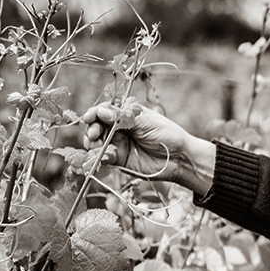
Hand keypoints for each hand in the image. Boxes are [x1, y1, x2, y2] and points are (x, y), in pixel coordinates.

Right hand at [81, 102, 215, 194]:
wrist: (178, 157)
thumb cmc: (165, 134)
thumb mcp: (144, 121)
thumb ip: (121, 117)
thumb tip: (100, 111)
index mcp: (125, 115)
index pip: (104, 111)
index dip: (95, 113)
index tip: (90, 117)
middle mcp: (118, 128)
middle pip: (95, 126)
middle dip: (91, 128)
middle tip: (94, 134)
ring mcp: (117, 143)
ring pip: (95, 142)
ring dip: (92, 143)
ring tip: (96, 144)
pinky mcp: (118, 159)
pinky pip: (103, 157)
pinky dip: (99, 156)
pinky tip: (105, 155)